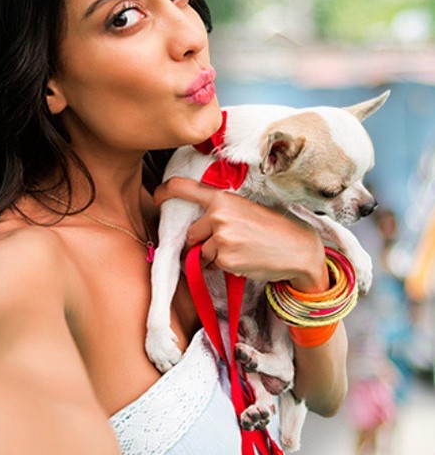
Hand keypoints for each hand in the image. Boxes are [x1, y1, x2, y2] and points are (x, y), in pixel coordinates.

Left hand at [154, 177, 328, 292]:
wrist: (298, 248)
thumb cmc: (274, 227)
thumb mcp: (246, 207)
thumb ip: (220, 211)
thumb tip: (197, 225)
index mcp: (223, 198)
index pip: (185, 188)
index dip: (165, 191)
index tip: (157, 196)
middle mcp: (218, 215)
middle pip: (191, 233)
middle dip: (200, 242)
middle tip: (223, 244)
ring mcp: (221, 238)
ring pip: (200, 253)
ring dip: (211, 257)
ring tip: (238, 252)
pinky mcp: (225, 259)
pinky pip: (211, 266)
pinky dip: (221, 267)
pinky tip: (242, 261)